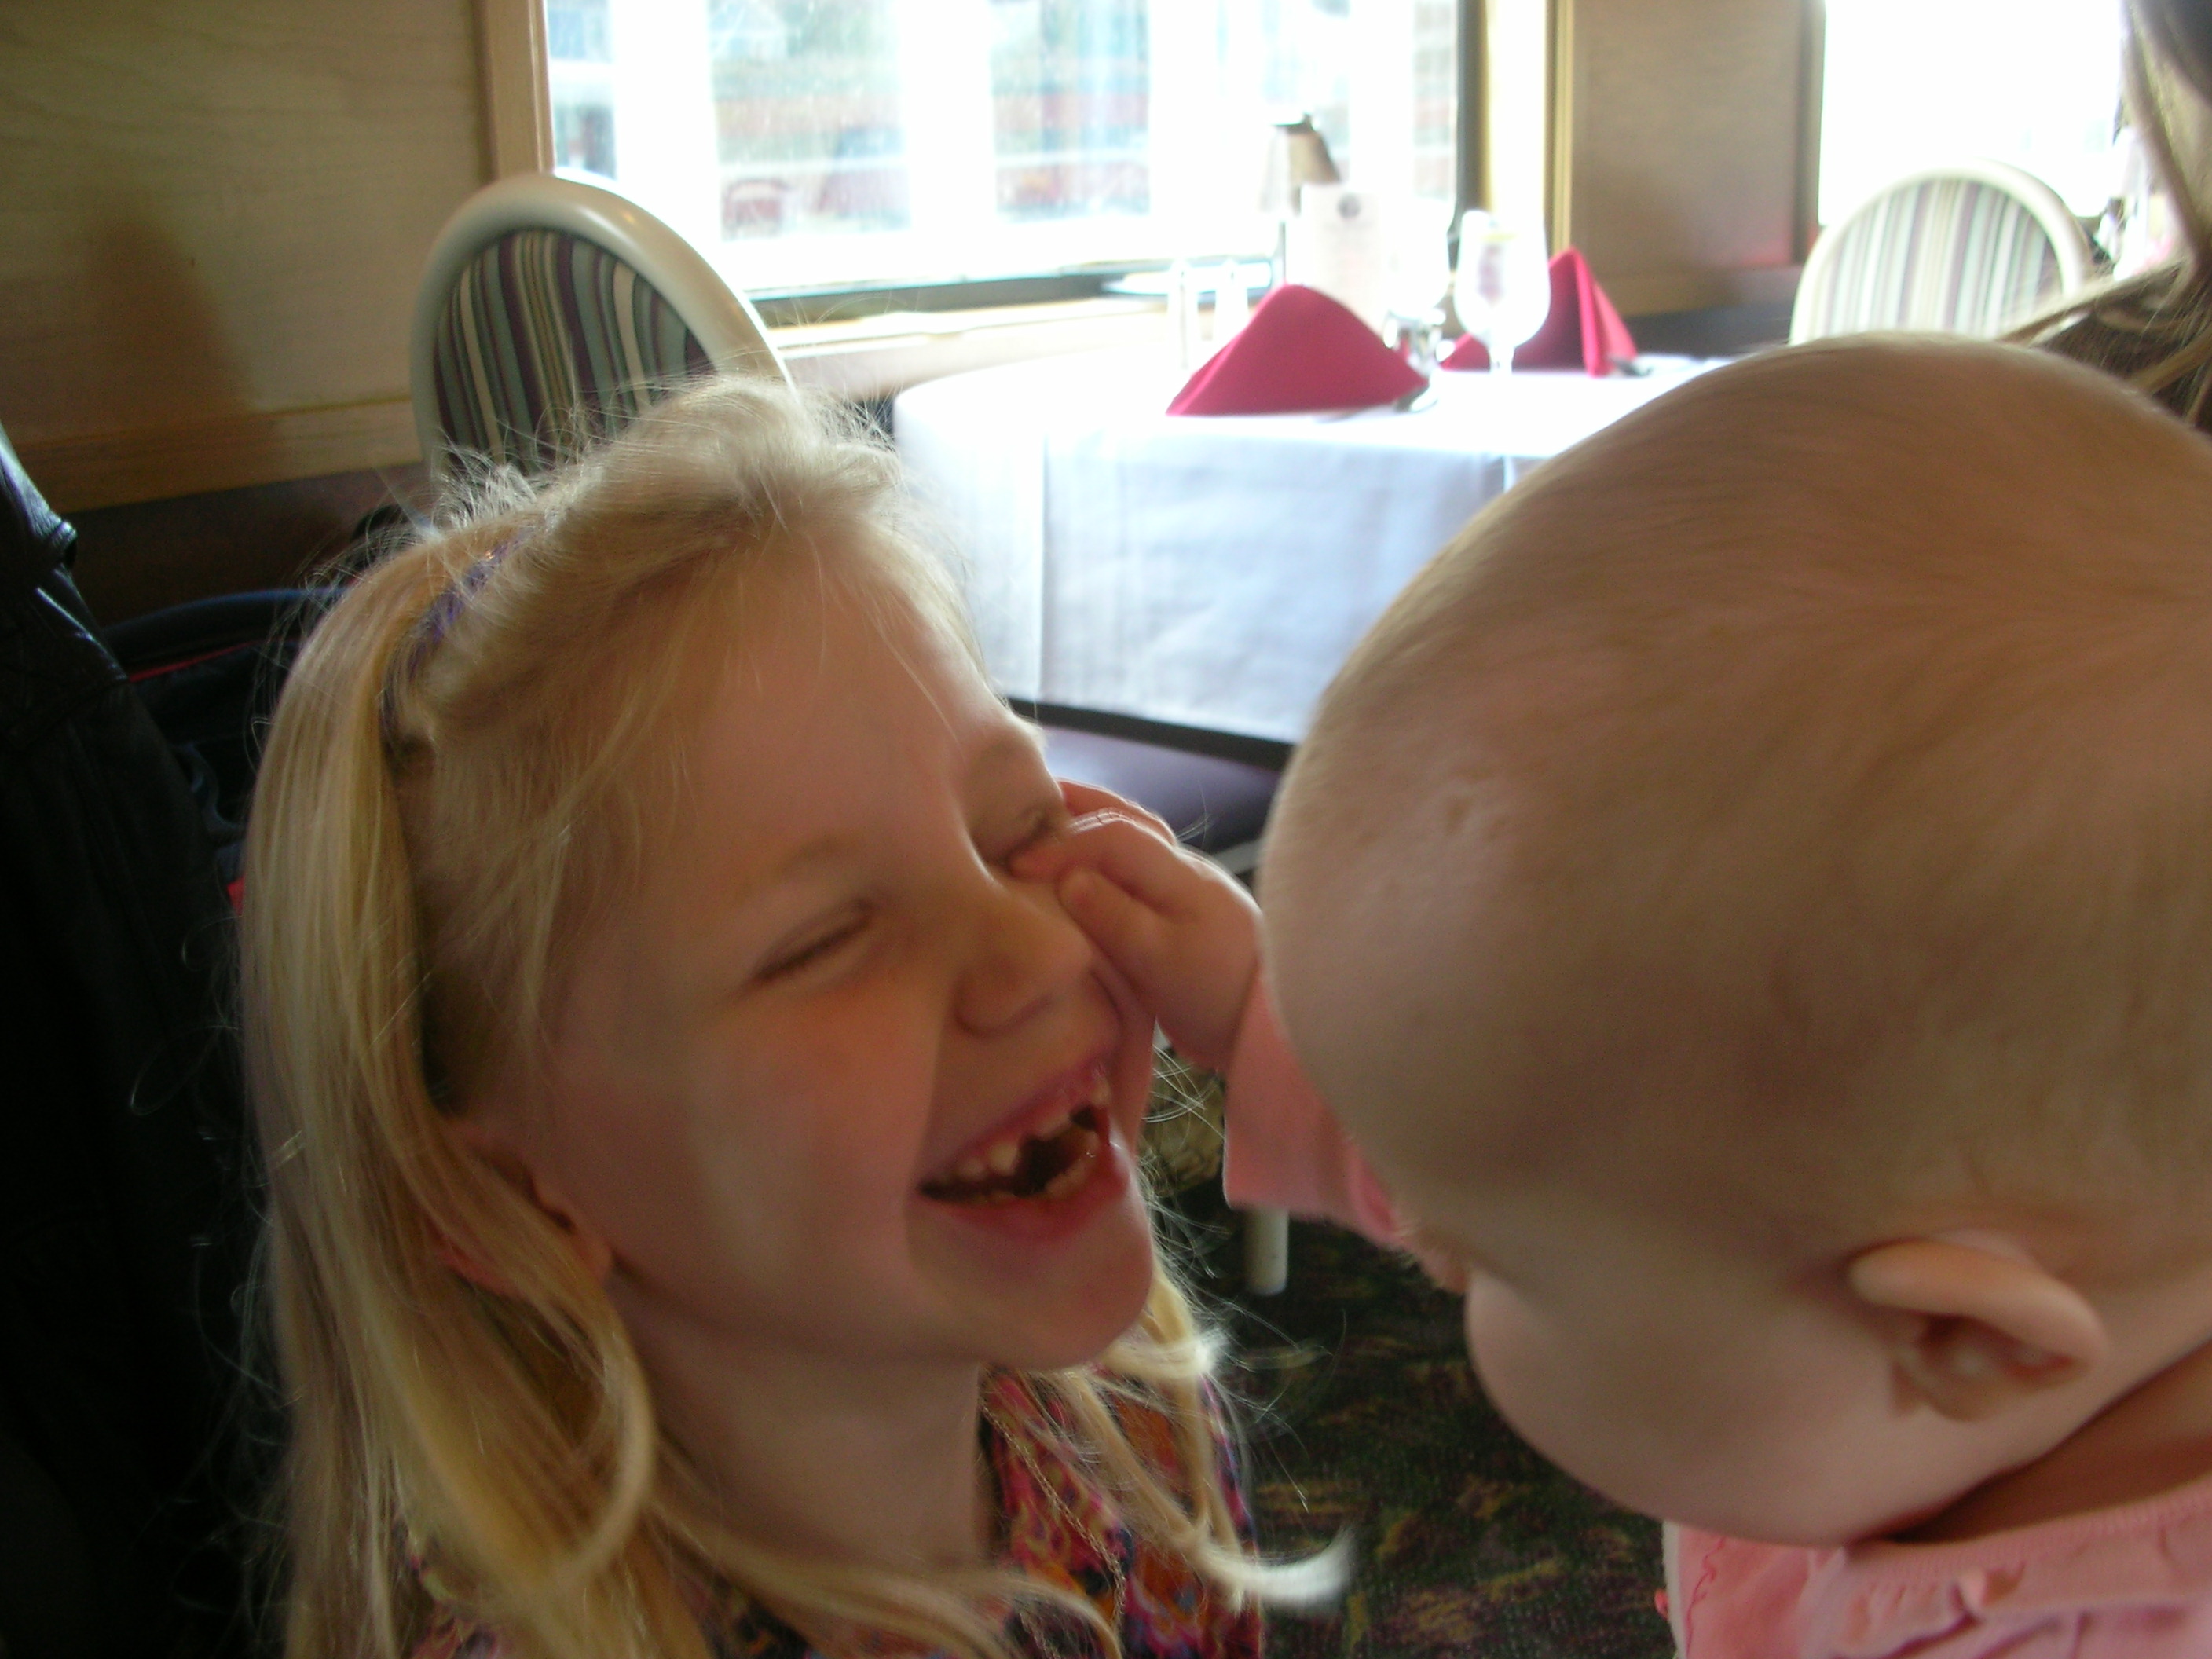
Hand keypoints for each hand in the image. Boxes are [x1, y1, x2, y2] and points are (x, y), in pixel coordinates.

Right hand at [1013, 780, 1259, 1070]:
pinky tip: (1081, 868)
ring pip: (1131, 841)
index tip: (1016, 866)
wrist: (1270, 1026)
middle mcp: (1181, 868)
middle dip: (1075, 810)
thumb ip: (1116, 918)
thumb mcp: (1162, 962)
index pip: (1112, 836)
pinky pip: (1133, 870)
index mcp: (1178, 874)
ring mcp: (1182, 888)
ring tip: (1048, 820)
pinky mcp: (1178, 914)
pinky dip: (1102, 859)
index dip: (1061, 846)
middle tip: (1027, 801)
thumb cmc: (1218, 993)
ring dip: (1090, 827)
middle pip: (1124, 821)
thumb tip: (1067, 879)